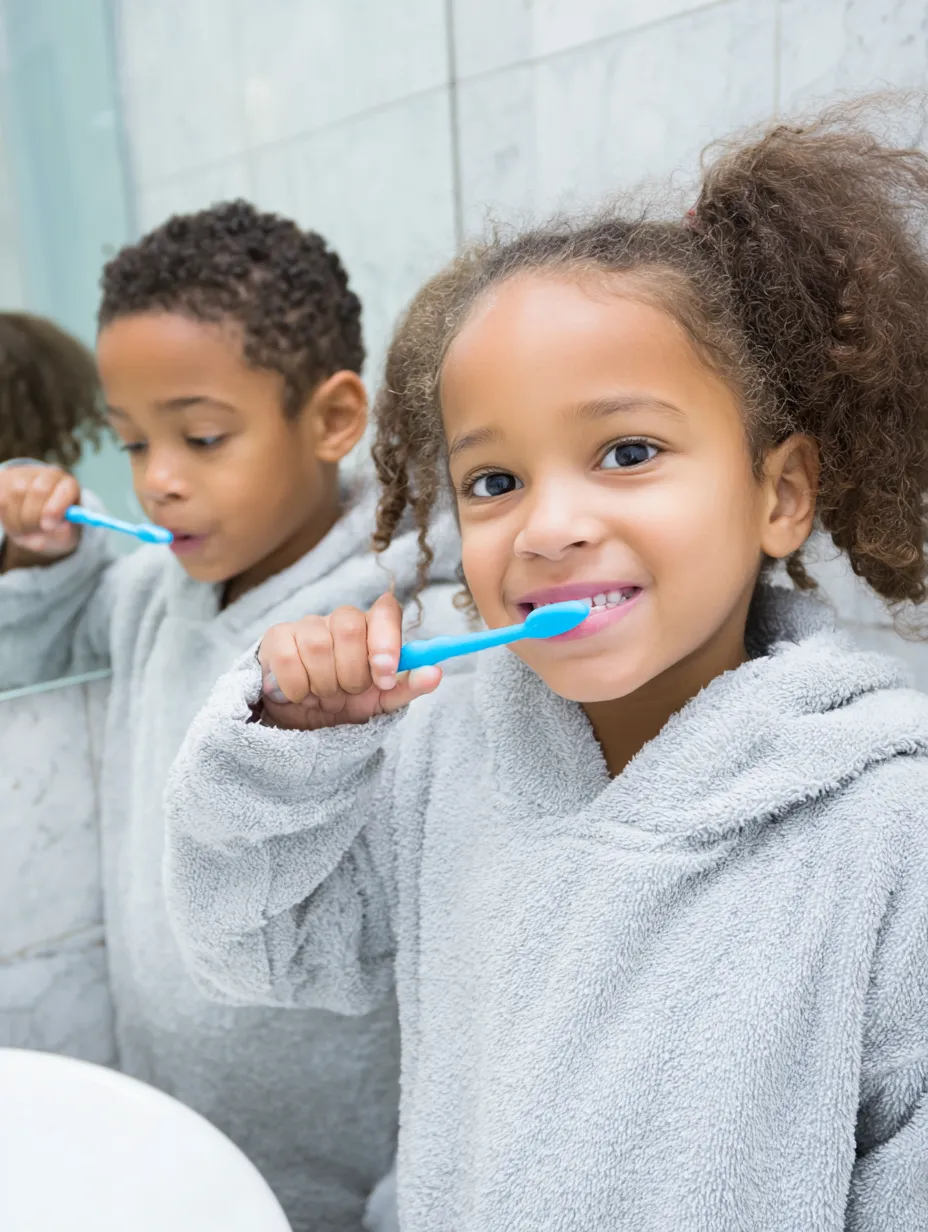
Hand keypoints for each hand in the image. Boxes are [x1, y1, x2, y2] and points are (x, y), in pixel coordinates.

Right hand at [0, 465, 80, 562]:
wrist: (34, 522)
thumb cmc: (54, 529)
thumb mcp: (63, 537)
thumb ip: (63, 533)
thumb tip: (59, 525)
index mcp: (69, 486)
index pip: (66, 489)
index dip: (57, 507)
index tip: (49, 526)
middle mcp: (49, 476)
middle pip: (39, 490)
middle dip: (35, 517)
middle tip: (34, 532)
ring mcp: (25, 475)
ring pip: (16, 494)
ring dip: (19, 520)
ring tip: (26, 530)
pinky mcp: (5, 482)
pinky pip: (2, 500)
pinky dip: (7, 518)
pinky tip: (16, 524)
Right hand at [257, 592, 441, 729]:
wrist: (300, 722)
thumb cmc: (346, 704)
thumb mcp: (380, 701)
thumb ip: (408, 687)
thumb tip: (435, 673)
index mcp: (372, 629)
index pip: (386, 609)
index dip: (386, 639)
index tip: (385, 675)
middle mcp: (340, 620)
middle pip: (350, 627)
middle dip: (351, 673)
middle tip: (347, 692)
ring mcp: (306, 625)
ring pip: (318, 645)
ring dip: (324, 684)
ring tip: (323, 695)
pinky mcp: (276, 638)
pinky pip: (288, 659)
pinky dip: (297, 688)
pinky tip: (299, 694)